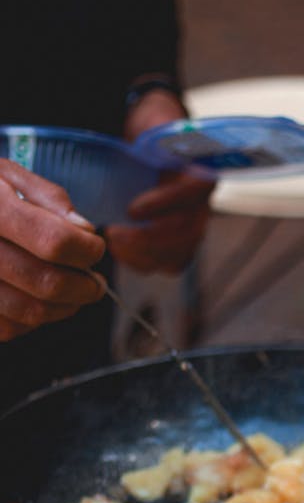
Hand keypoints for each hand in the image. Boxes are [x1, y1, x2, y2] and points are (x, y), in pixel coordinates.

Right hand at [0, 160, 105, 342]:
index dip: (86, 250)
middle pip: (46, 283)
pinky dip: (32, 320)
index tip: (95, 248)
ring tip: (73, 294)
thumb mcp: (5, 174)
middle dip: (84, 287)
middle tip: (95, 283)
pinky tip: (38, 301)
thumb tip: (84, 231)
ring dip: (64, 308)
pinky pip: (8, 328)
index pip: (53, 241)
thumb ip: (49, 198)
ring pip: (31, 312)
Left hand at [105, 88, 212, 273]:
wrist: (157, 148)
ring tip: (113, 240)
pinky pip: (169, 265)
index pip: (192, 193)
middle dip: (147, 239)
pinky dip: (144, 263)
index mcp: (201, 172)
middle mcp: (202, 206)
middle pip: (187, 233)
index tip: (132, 209)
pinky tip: (121, 250)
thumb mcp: (154, 123)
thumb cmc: (154, 134)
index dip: (163, 204)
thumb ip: (157, 131)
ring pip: (179, 255)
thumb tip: (149, 140)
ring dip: (143, 255)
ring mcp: (193, 229)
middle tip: (113, 232)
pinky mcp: (180, 246)